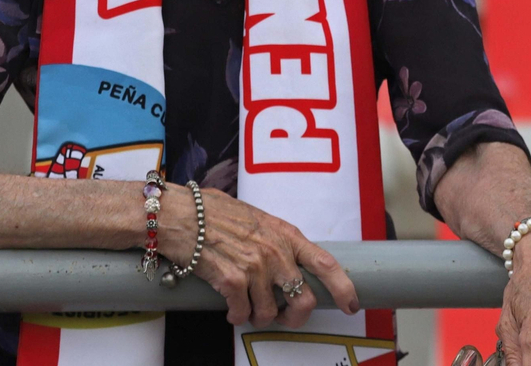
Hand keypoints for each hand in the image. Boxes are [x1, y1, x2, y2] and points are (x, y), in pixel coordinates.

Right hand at [158, 186, 360, 327]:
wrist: (179, 214)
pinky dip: (236, 317)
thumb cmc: (211, 211)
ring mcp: (255, 267)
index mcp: (285, 234)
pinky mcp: (232, 281)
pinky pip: (242, 314)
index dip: (342, 287)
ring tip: (247, 309)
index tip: (350, 303)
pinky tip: (230, 309)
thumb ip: (273, 238)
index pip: (325, 263)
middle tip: (282, 318)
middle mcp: (275, 251)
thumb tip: (283, 255)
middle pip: (303, 299)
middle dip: (294, 316)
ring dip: (258, 317)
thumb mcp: (255, 217)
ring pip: (270, 312)